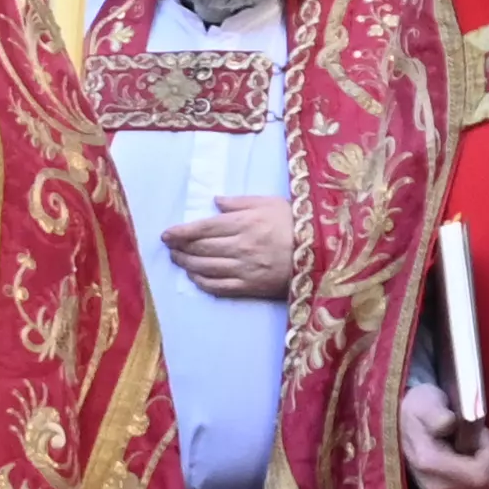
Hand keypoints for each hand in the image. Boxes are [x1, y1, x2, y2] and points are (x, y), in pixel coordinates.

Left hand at [159, 197, 298, 303]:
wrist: (323, 252)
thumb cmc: (296, 223)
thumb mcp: (270, 202)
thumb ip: (240, 202)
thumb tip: (216, 202)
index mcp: (244, 223)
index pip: (204, 228)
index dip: (181, 232)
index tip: (166, 234)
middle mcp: (240, 246)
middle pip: (201, 249)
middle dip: (180, 248)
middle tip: (169, 247)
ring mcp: (244, 269)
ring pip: (206, 268)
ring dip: (187, 265)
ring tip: (177, 260)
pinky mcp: (251, 287)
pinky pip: (220, 287)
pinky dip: (203, 283)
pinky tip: (195, 278)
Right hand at [399, 382, 488, 488]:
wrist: (400, 426)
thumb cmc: (418, 410)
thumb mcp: (426, 402)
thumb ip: (437, 413)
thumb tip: (448, 423)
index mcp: (430, 464)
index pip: (481, 472)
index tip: (478, 431)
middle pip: (486, 484)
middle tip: (476, 437)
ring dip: (485, 465)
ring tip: (468, 446)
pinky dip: (479, 474)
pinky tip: (465, 459)